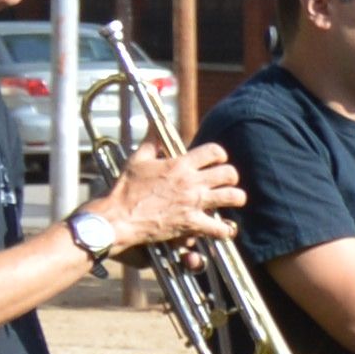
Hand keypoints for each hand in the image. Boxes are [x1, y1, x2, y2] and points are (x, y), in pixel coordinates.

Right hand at [98, 140, 232, 252]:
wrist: (118, 217)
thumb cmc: (126, 188)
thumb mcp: (138, 160)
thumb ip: (151, 141)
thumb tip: (155, 123)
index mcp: (180, 164)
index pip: (215, 151)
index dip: (220, 155)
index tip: (217, 161)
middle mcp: (191, 182)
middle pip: (230, 173)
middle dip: (231, 176)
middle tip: (226, 181)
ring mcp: (193, 203)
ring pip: (233, 197)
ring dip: (236, 198)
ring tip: (232, 200)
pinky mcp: (191, 224)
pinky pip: (220, 227)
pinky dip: (225, 229)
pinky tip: (224, 228)